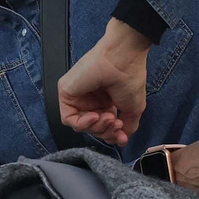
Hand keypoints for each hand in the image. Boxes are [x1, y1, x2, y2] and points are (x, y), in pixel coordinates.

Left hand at [58, 19, 150, 144]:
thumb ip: (127, 127)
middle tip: (116, 124)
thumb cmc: (129, 78)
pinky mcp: (65, 92)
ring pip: (80, 126)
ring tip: (109, 117)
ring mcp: (77, 96)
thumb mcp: (132, 110)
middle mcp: (90, 100)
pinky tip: (95, 116)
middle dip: (105, 132)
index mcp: (105, 102)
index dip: (112, 136)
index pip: (103, 127)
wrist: (122, 60)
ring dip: (96, 128)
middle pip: (92, 129)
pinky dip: (82, 123)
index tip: (122, 136)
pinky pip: (68, 118)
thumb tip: (121, 139)